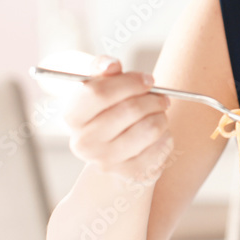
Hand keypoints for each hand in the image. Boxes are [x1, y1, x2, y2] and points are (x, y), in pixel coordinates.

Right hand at [63, 56, 173, 184]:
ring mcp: (106, 162)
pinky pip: (162, 147)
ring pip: (151, 128)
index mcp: (72, 116)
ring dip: (162, 116)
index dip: (129, 82)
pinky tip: (159, 135)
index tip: (148, 80)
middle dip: (153, 98)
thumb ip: (102, 68)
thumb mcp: (101, 85)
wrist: (117, 149)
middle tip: (161, 97)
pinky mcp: (130, 174)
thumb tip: (110, 65)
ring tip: (158, 114)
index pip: (99, 92)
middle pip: (130, 110)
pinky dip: (167, 136)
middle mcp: (83, 143)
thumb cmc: (110, 108)